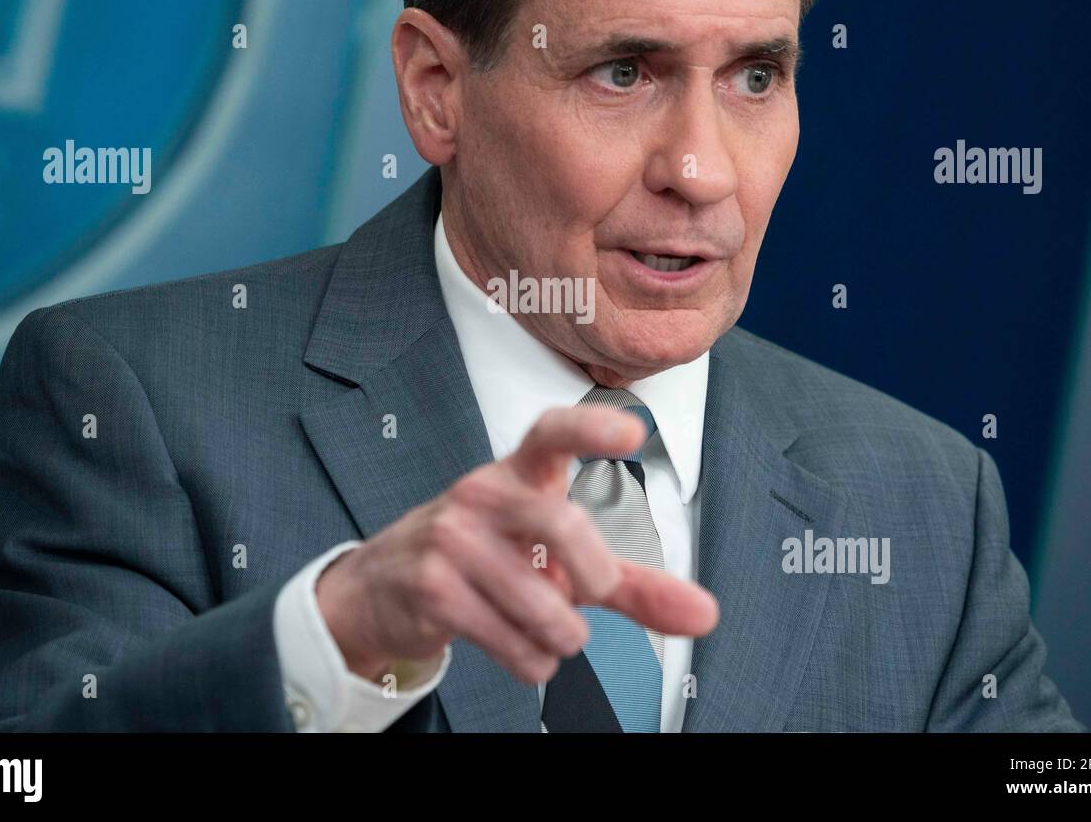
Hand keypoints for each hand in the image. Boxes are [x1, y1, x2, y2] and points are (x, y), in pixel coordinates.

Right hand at [314, 405, 718, 685]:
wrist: (384, 588)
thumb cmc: (486, 559)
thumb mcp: (557, 560)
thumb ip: (632, 583)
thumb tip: (705, 614)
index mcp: (517, 473)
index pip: (552, 433)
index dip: (591, 428)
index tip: (633, 432)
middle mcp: (482, 494)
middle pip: (564, 524)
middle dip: (594, 575)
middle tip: (591, 593)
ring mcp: (451, 539)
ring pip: (544, 606)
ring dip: (562, 638)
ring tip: (548, 630)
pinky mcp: (433, 589)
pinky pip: (515, 644)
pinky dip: (532, 661)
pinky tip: (515, 645)